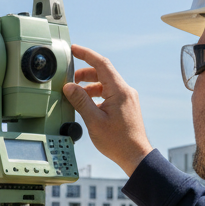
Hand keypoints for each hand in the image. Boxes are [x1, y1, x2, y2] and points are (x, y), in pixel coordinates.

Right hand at [64, 44, 153, 176]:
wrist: (135, 155)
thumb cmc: (117, 142)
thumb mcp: (94, 121)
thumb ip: (81, 101)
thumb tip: (69, 86)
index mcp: (119, 91)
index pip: (102, 64)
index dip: (86, 54)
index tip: (74, 49)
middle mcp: (125, 91)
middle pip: (102, 73)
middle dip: (84, 74)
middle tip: (69, 80)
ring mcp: (127, 98)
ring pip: (105, 84)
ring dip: (89, 87)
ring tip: (76, 95)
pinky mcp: (126, 106)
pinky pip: (109, 93)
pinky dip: (96, 95)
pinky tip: (87, 105)